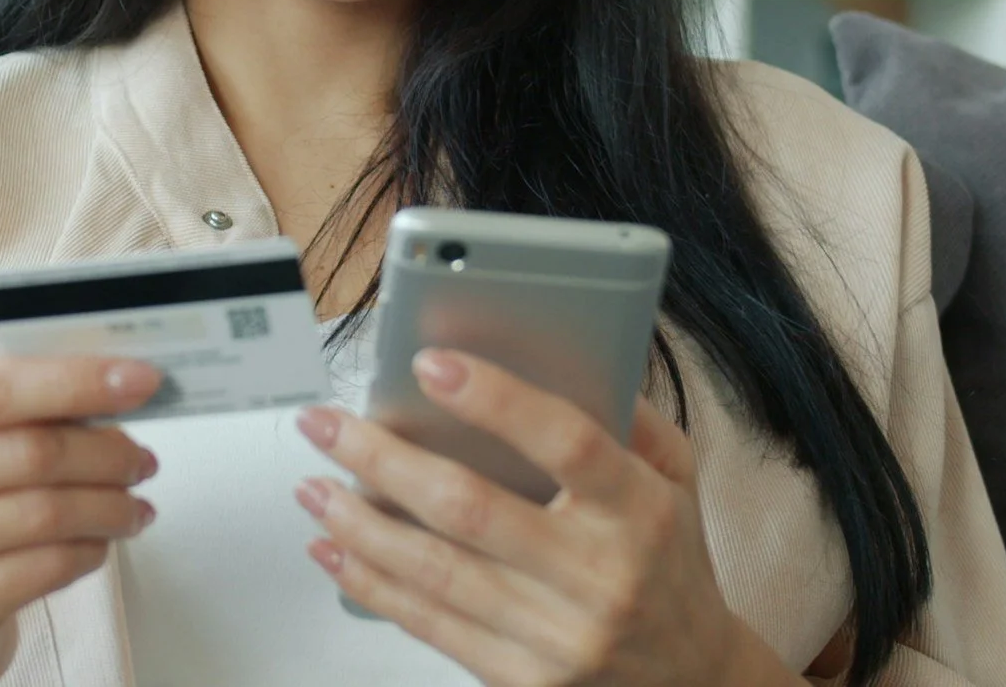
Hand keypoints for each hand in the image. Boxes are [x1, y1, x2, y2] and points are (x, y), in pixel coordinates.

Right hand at [0, 356, 162, 686]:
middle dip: (104, 452)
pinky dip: (87, 552)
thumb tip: (119, 386)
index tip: (138, 382)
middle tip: (141, 459)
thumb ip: (20, 406)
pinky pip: (41, 569)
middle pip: (23, 451)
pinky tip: (99, 544)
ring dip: (107, 506)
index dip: (73, 382)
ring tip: (131, 506)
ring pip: (41, 513)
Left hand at [290, 349, 797, 686]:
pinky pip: (429, 625)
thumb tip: (557, 351)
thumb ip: (630, 415)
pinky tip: (333, 548)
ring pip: (434, 571)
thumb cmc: (670, 565)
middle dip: (382, 458)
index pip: (567, 443)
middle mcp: (598, 576)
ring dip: (358, 522)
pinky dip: (369, 583)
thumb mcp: (677, 480)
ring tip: (312, 483)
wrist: (692, 679)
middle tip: (327, 422)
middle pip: (470, 508)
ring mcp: (558, 636)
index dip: (496, 400)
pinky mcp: (524, 681)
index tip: (430, 364)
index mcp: (640, 511)